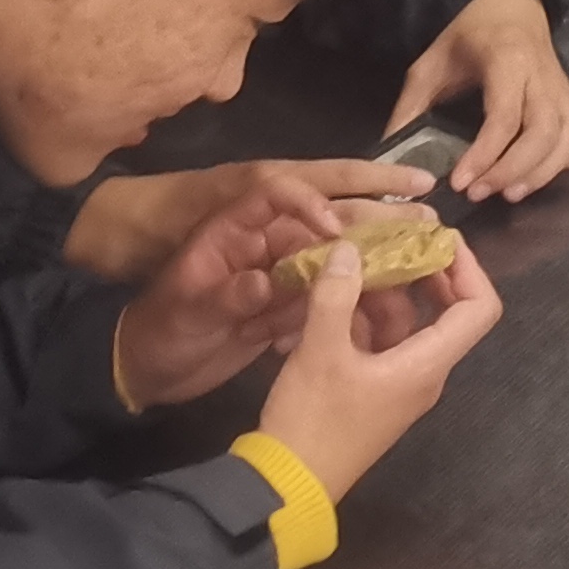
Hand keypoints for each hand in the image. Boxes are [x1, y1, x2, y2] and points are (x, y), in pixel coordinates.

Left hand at [111, 175, 415, 408]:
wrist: (146, 374)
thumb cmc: (156, 330)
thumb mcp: (185, 310)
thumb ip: (226, 293)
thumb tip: (267, 282)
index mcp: (235, 227)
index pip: (280, 194)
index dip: (311, 203)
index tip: (335, 230)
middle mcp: (265, 243)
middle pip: (324, 218)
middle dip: (372, 215)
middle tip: (423, 216)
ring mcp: (279, 274)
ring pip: (335, 257)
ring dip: (375, 258)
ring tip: (420, 263)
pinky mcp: (285, 305)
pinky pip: (327, 296)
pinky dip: (353, 303)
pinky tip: (385, 312)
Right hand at [250, 229, 502, 503]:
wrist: (283, 486)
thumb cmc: (312, 421)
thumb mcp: (319, 353)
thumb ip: (336, 296)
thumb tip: (351, 248)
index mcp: (427, 365)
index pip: (479, 309)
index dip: (468, 268)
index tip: (439, 238)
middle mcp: (423, 373)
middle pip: (443, 311)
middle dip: (420, 273)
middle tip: (391, 241)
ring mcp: (396, 383)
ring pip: (404, 325)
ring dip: (383, 293)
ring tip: (350, 260)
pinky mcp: (370, 390)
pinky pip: (378, 343)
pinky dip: (360, 318)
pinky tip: (329, 296)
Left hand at [384, 0, 568, 203]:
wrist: (508, 5)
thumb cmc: (467, 37)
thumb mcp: (429, 66)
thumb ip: (409, 110)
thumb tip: (393, 161)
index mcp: (508, 60)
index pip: (505, 116)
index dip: (484, 154)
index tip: (459, 181)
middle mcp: (544, 75)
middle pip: (545, 131)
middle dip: (514, 169)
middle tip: (481, 193)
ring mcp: (565, 88)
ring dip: (544, 172)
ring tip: (510, 193)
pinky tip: (547, 171)